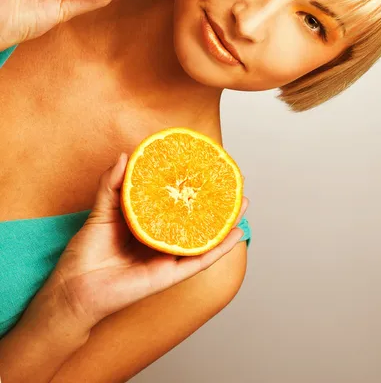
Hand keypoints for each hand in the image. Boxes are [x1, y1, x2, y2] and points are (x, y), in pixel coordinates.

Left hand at [43, 153, 248, 329]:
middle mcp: (162, 239)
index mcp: (148, 224)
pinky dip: (219, 248)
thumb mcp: (101, 209)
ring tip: (243, 203)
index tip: (207, 167)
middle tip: (234, 182)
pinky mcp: (169, 275)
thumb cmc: (86, 252)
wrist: (75, 287)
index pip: (175, 202)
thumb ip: (112, 184)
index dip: (192, 186)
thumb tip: (126, 155)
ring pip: (205, 238)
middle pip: (196, 219)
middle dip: (217, 202)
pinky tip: (235, 235)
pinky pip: (199, 260)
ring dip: (227, 223)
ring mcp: (168, 257)